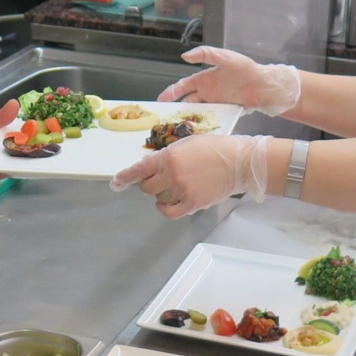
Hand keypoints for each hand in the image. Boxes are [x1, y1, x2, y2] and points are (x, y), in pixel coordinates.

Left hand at [109, 134, 270, 218]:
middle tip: (160, 180)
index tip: (115, 183)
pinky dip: (164, 209)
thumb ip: (166, 156)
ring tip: (177, 185)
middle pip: (146, 187)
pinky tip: (167, 203)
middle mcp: (172, 173)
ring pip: (158, 198)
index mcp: (169, 156)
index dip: (125, 177)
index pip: (140, 168)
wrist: (239, 162)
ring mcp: (181, 190)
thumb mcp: (186, 144)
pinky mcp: (192, 203)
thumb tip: (150, 168)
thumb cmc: (215, 149)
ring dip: (162, 194)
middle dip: (149, 183)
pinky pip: (169, 212)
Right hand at [158, 45, 300, 116]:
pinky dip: (202, 124)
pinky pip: (209, 118)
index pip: (182, 86)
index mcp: (203, 79)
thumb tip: (184, 56)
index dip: (170, 93)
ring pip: (196, 112)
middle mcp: (207, 92)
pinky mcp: (223, 112)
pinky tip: (196, 130)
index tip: (160, 101)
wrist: (263, 85)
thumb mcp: (224, 57)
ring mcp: (214, 103)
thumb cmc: (245, 68)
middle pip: (186, 102)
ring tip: (179, 127)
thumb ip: (205, 54)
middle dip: (176, 109)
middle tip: (165, 118)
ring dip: (188, 118)